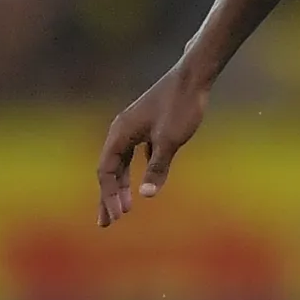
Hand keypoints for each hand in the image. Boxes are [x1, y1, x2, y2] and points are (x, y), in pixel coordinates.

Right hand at [96, 61, 210, 227]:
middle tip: (106, 224)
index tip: (119, 216)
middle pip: (110, 170)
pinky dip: (135, 172)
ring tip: (123, 209)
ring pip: (122, 163)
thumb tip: (147, 194)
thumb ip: (158, 167)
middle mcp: (122, 130)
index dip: (110, 196)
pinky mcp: (148, 127)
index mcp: (120, 133)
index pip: (107, 171)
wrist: (193, 76)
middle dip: (108, 197)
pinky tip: (140, 184)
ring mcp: (134, 128)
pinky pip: (134, 155)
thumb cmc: (181, 106)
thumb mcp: (170, 140)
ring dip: (122, 186)